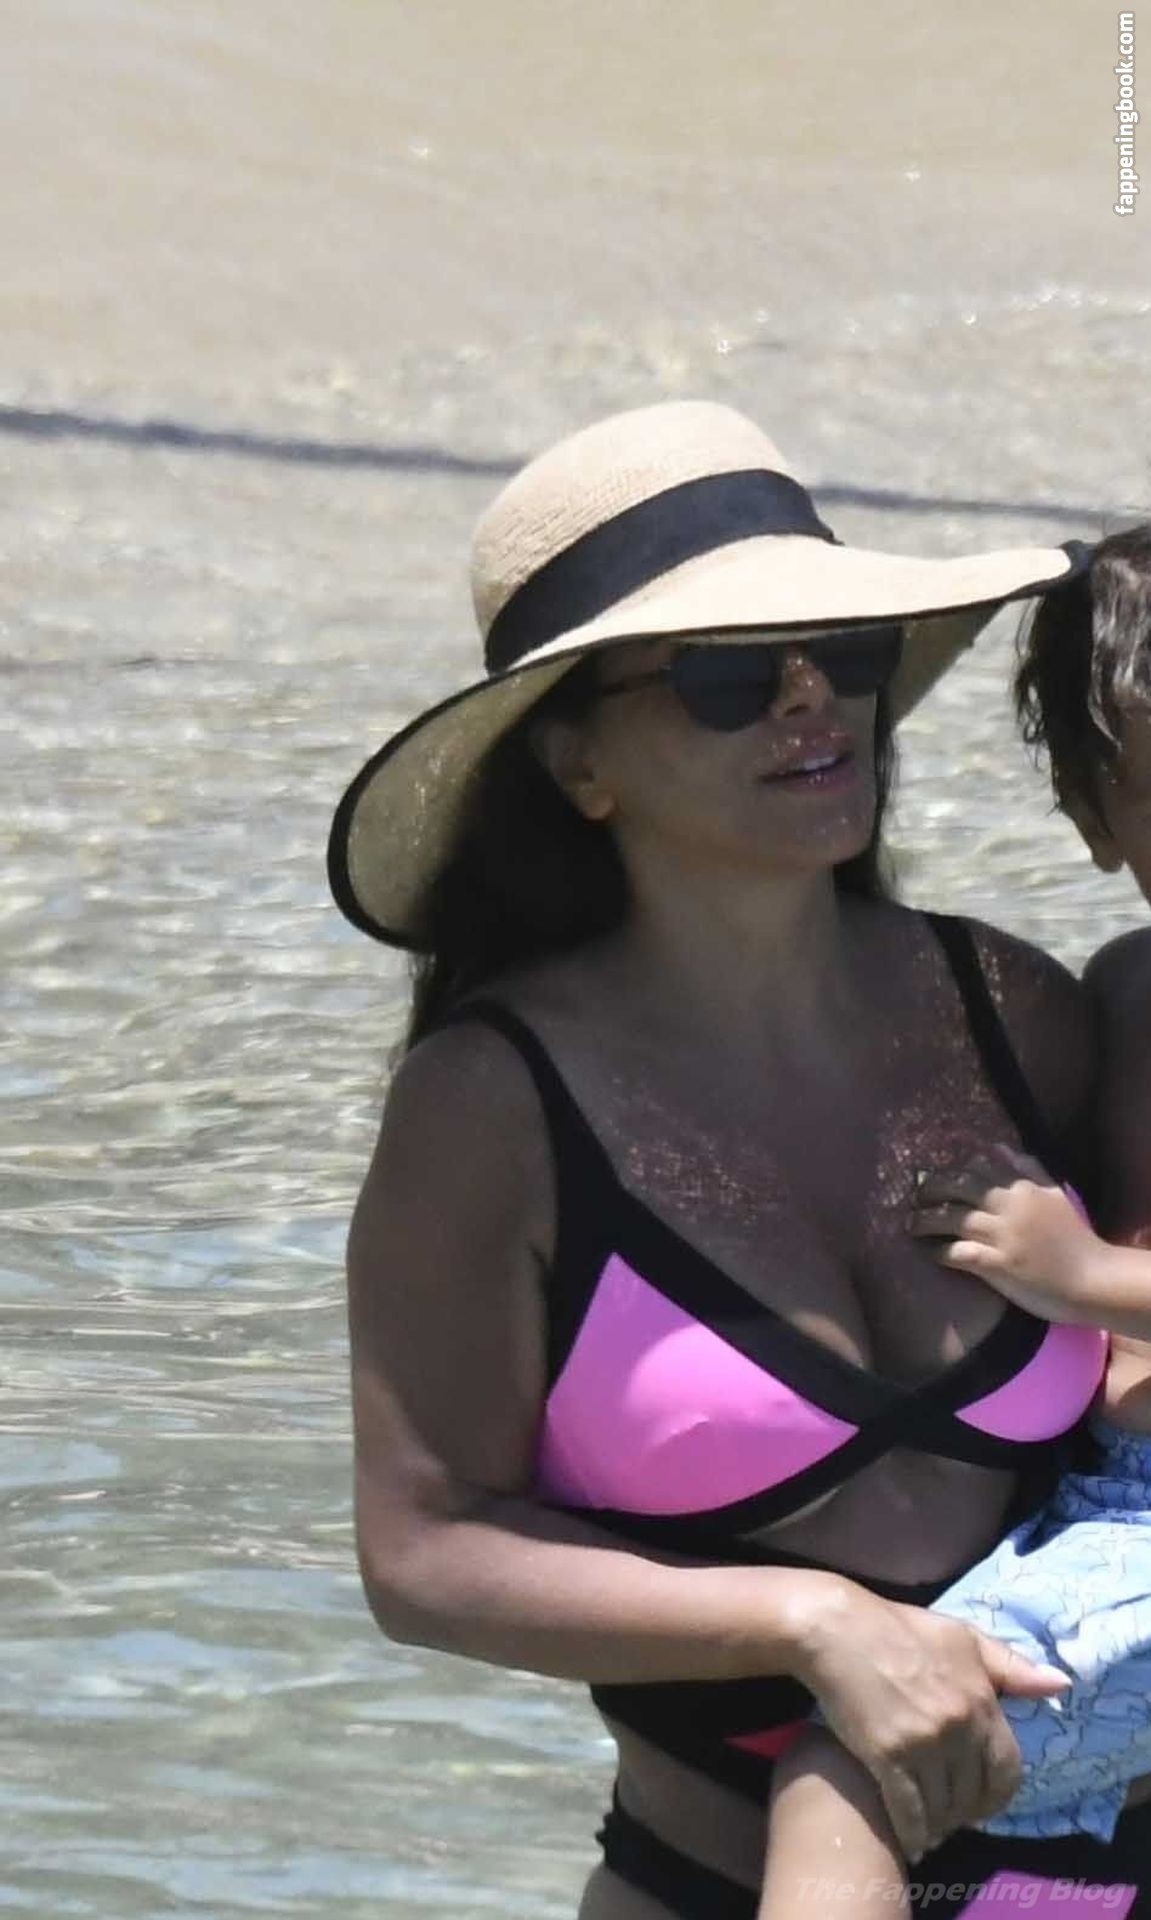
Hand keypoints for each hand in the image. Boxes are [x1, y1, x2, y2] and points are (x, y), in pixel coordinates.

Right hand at [793, 1579, 1068, 1859]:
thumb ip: (1011, 1667)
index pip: (1007, 1770)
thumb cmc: (900, 1628)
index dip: (997, 1795)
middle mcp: (958, 1726)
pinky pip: (909, 1811)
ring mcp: (923, 1743)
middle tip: (951, 1814)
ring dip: (938, 1825)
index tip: (980, 1800)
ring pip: (943, 1808)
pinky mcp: (886, 1756)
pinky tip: (910, 1840)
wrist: (837, 1629)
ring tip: (929, 1826)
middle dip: (965, 1812)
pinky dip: (912, 1833)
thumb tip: (1062, 1685)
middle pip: (974, 1795)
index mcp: (981, 1700)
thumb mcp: (963, 1637)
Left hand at [910, 1144, 1105, 1322]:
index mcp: (1023, 1186)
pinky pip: (957, 1253)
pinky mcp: (996, 1264)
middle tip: (915, 1197)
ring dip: (924, 1220)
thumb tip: (997, 1147)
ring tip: (911, 1225)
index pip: (977, 1166)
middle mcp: (1009, 1205)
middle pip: (957, 1187)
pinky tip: (929, 1253)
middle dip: (930, 1190)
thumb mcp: (1055, 1194)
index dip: (951, 1170)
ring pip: (950, 1218)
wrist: (1092, 1280)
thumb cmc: (1075, 1239)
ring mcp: (1001, 1235)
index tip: (936, 1176)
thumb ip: (1027, 1168)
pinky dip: (939, 1252)